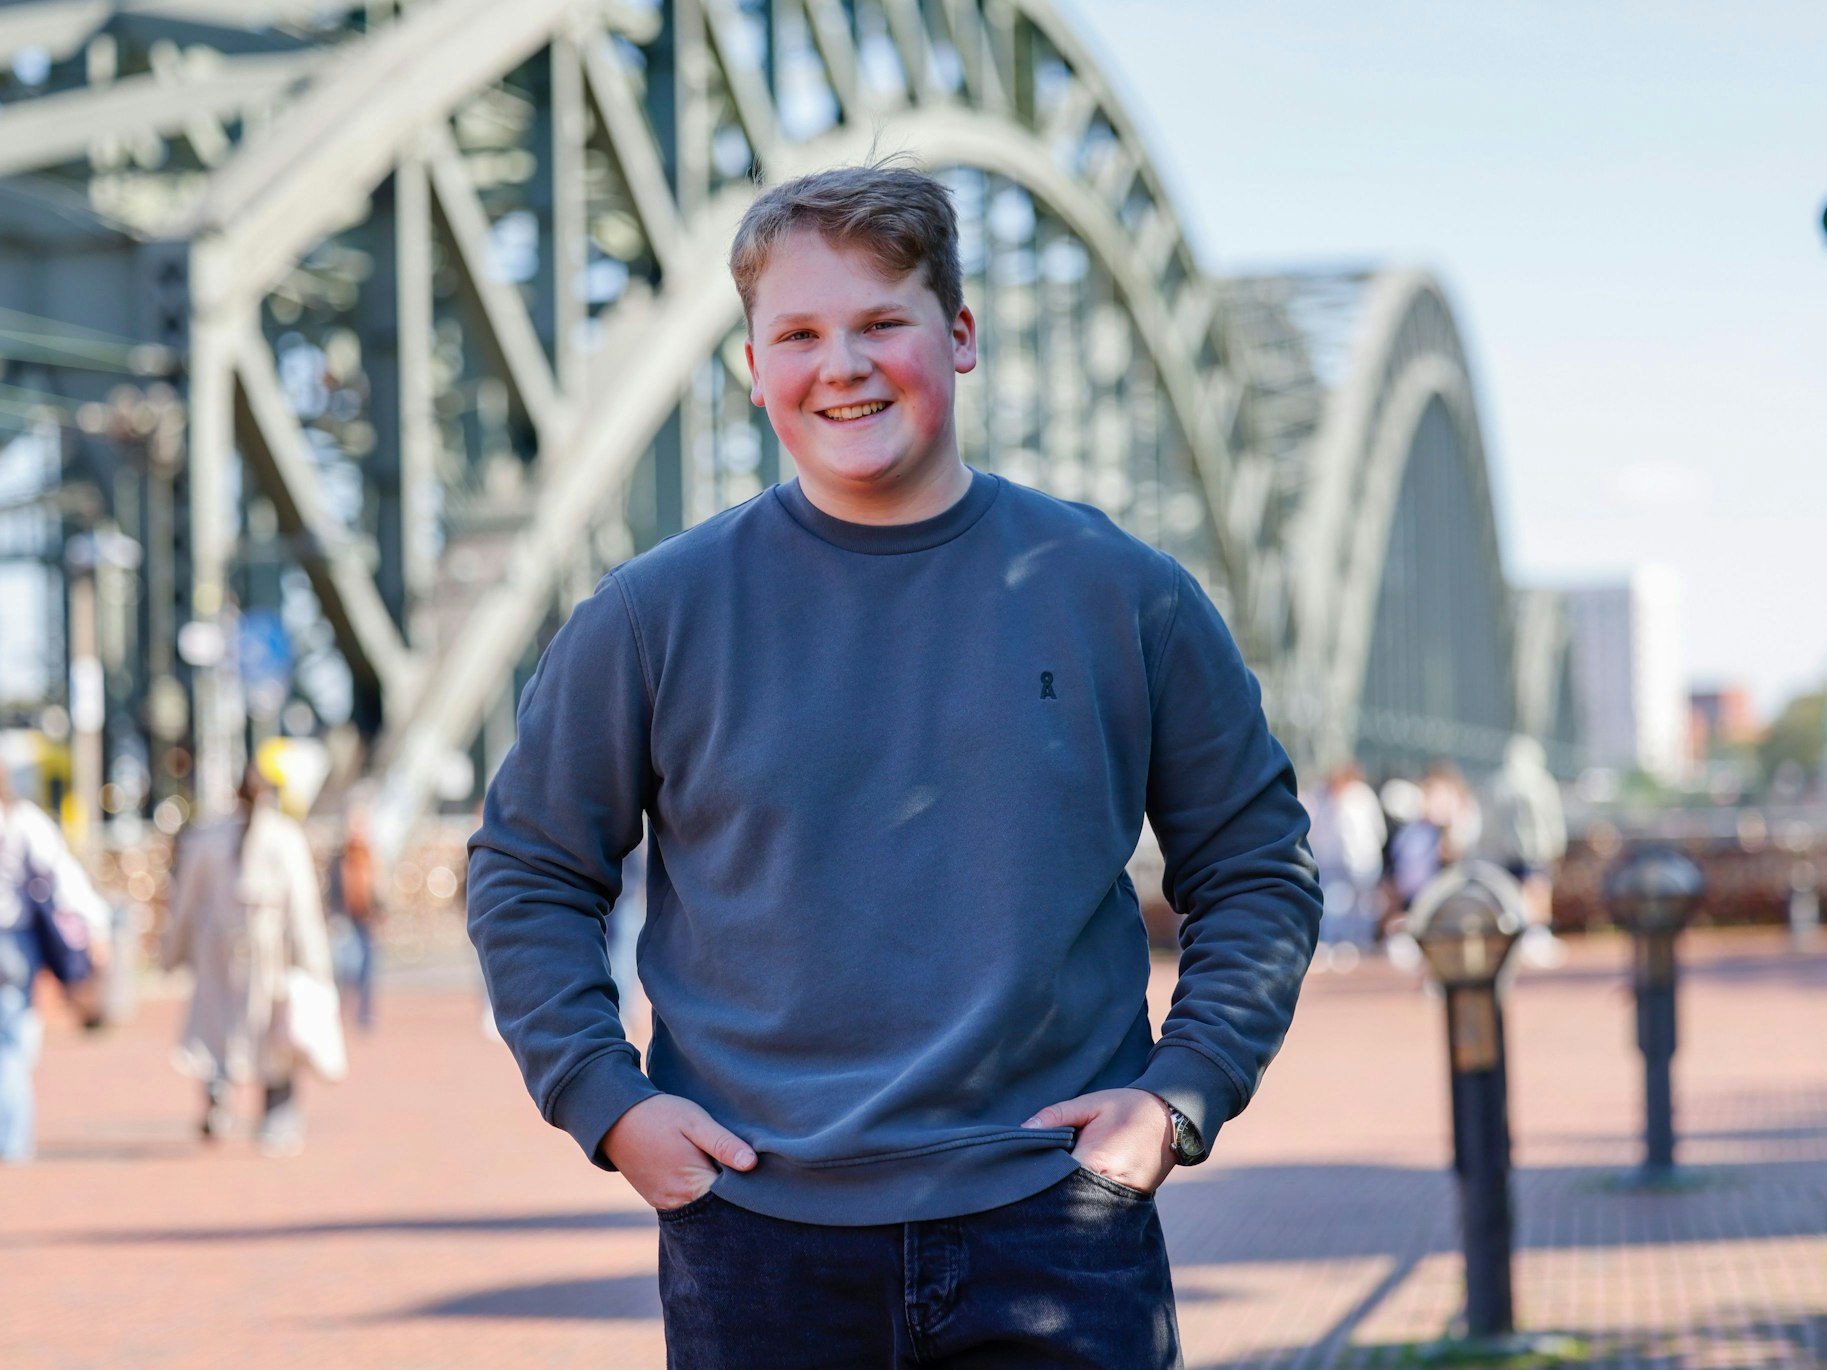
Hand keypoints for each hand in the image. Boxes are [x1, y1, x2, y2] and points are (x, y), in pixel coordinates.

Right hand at [600, 1094, 757, 1210]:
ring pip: (702, 1207)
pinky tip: (705, 1172)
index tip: (757, 1171)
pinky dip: (698, 1193)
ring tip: (724, 1169)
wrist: (616, 1118)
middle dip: (733, 1193)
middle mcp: (677, 1202)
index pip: (732, 1199)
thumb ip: (723, 1143)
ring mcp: (664, 1204)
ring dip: (715, 1193)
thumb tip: (752, 1164)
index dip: (748, 1187)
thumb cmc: (659, 1115)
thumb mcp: (695, 1121)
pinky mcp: (656, 1200)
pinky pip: (685, 1203)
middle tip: (742, 1169)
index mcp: (691, 1184)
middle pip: (717, 1208)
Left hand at [1021, 1088, 1176, 1194]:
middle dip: (1047, 1189)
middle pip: (1064, 1198)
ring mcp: (1119, 1199)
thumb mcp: (1090, 1104)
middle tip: (1027, 1181)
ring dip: (1064, 1195)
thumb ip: (1055, 1116)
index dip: (1036, 1175)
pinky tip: (1070, 1188)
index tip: (1020, 1170)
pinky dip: (1081, 1198)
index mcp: (1097, 1161)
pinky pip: (1096, 1205)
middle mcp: (1108, 1187)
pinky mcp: (1126, 1203)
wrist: (1171, 1119)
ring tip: (1048, 1185)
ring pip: (1080, 1205)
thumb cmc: (1128, 1108)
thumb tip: (1022, 1129)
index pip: (1054, 1178)